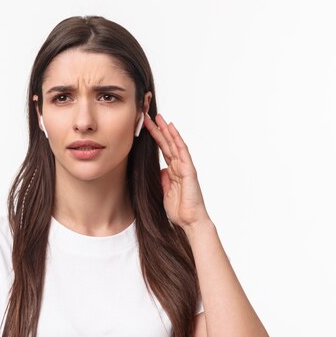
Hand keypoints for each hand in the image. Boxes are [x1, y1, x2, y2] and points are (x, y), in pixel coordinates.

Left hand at [144, 113, 210, 227]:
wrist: (190, 221)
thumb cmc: (180, 210)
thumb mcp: (165, 193)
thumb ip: (164, 180)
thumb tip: (161, 170)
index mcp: (173, 171)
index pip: (163, 150)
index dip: (155, 137)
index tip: (145, 127)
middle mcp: (179, 166)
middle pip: (167, 143)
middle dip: (158, 129)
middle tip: (148, 116)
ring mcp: (185, 167)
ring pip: (174, 143)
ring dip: (166, 129)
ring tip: (158, 117)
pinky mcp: (189, 170)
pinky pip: (182, 151)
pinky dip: (177, 139)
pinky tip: (171, 129)